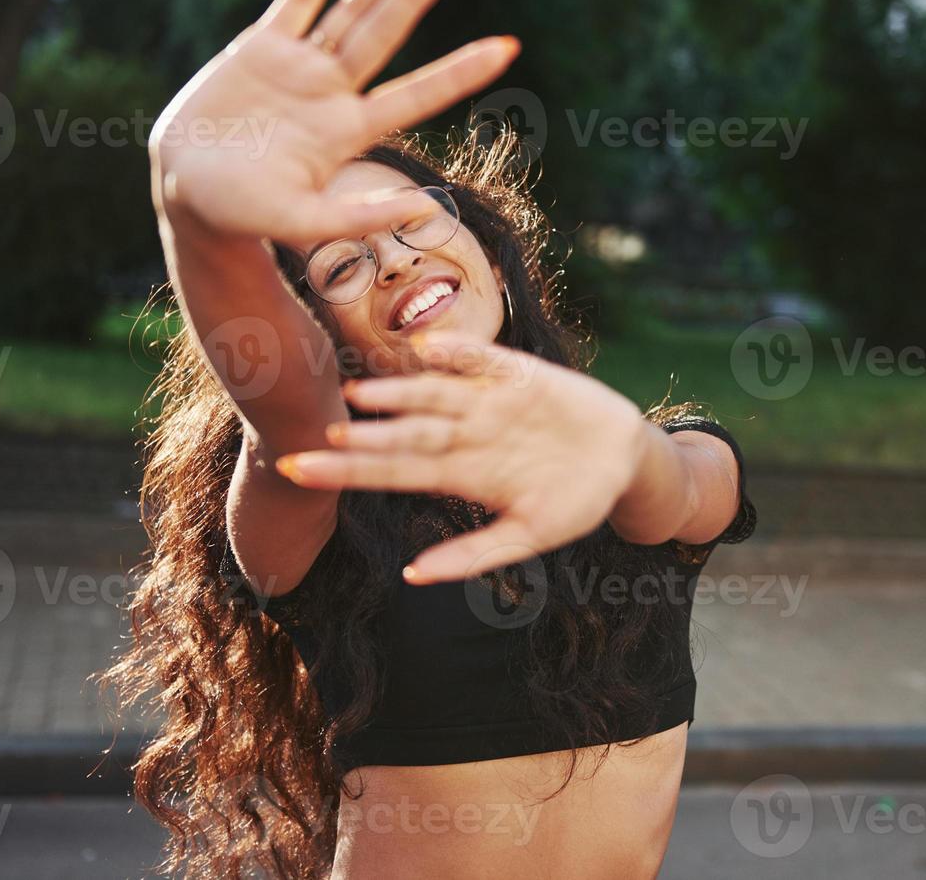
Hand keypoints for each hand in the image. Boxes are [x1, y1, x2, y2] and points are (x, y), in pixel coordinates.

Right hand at [149, 0, 519, 241]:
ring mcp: (299, 66)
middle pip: (386, 32)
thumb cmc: (243, 213)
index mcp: (347, 131)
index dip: (460, 71)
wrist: (186, 192)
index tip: (507, 49)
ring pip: (352, 9)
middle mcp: (332, 92)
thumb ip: (360, 217)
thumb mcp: (303, 224)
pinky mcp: (260, 48)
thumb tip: (427, 210)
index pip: (418, 95)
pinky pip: (297, 0)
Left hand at [274, 330, 650, 583]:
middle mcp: (465, 434)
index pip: (394, 472)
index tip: (301, 470)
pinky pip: (484, 359)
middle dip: (366, 436)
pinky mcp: (520, 375)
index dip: (350, 470)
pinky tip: (429, 347)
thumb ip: (474, 556)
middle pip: (406, 434)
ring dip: (401, 393)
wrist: (624, 458)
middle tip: (322, 433)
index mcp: (461, 474)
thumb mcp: (529, 537)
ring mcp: (489, 402)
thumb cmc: (574, 503)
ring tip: (363, 392)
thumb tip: (413, 576)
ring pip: (436, 395)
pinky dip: (459, 352)